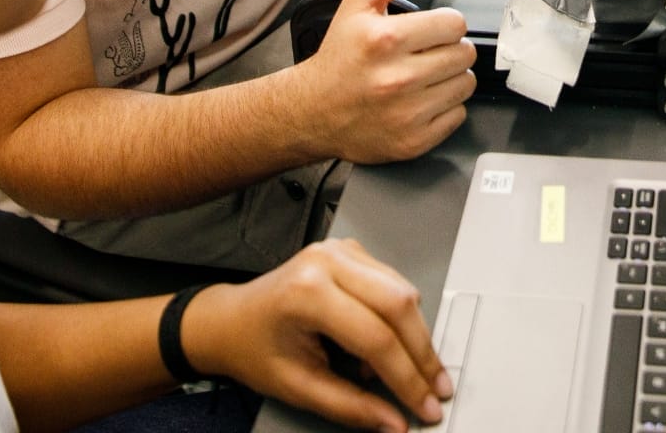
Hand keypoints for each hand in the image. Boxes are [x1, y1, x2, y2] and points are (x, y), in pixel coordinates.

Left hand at [186, 239, 452, 431]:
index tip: (426, 406)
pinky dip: (400, 318)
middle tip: (435, 390)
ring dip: (414, 336)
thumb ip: (351, 406)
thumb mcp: (299, 388)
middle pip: (399, 306)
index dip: (407, 378)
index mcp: (308, 293)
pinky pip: (394, 282)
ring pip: (403, 291)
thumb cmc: (254, 349)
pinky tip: (382, 344)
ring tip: (399, 371)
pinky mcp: (352, 250)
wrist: (230, 321)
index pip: (376, 338)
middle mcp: (328, 261)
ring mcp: (341, 249)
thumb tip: (395, 422)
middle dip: (423, 355)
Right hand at [292, 0, 475, 163]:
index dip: (444, 24)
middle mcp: (397, 79)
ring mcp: (407, 114)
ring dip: (450, 77)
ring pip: (466, 84)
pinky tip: (420, 100)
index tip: (429, 31)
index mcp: (386, 40)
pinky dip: (445, 106)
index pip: (455, 23)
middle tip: (424, 53)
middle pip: (465, 54)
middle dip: (449, 49)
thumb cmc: (339, 56)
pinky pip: (459, 115)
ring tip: (422, 76)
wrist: (313, 110)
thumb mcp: (359, 2)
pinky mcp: (414, 141)